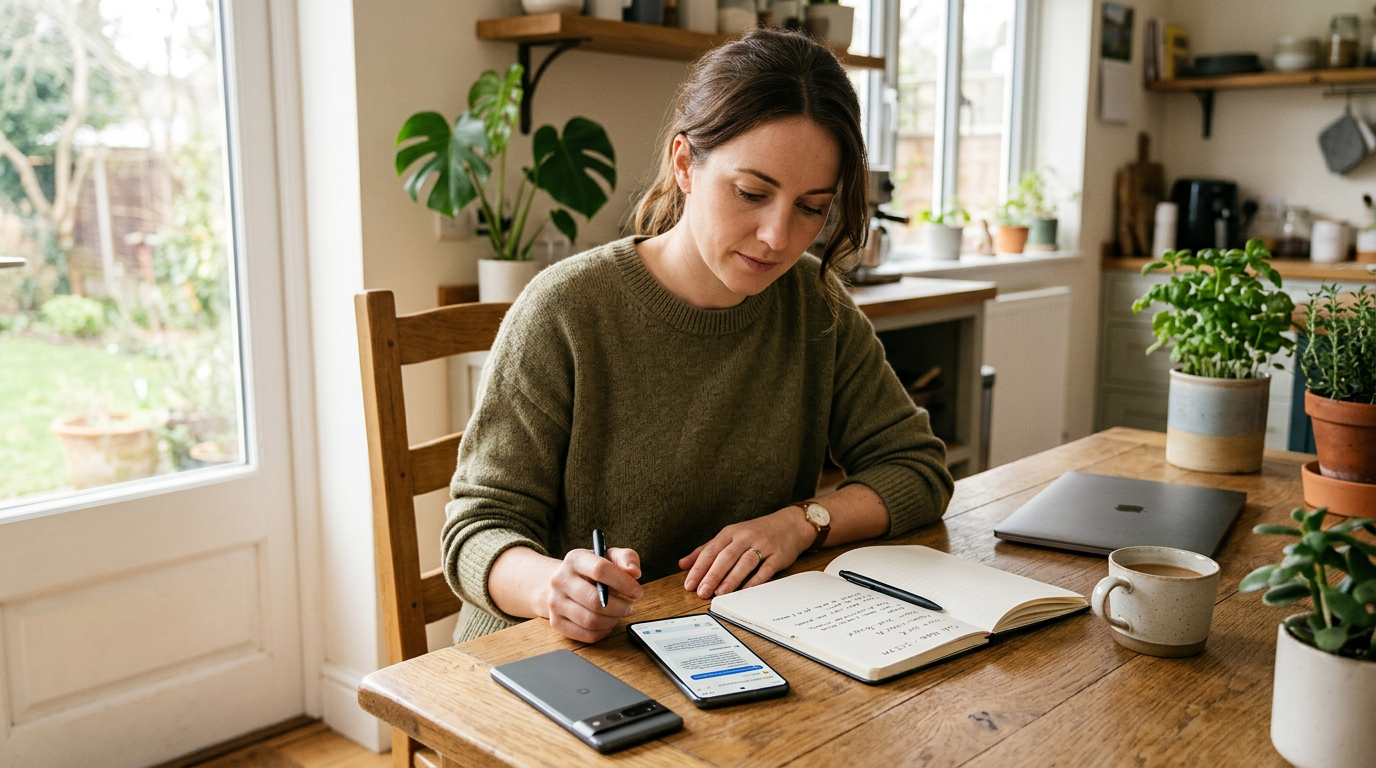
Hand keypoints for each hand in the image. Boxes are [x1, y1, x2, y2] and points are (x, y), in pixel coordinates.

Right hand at [541, 547, 642, 642]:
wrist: (561, 583)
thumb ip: (626, 558)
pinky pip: (587, 635)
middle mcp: (560, 580)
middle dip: (620, 607)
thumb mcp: (609, 556)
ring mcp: (555, 603)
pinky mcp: (556, 622)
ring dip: (613, 620)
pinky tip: (607, 622)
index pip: (600, 569)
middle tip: (628, 606)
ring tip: (618, 613)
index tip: (637, 592)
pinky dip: (603, 631)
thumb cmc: (591, 571)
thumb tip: (634, 572)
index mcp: (575, 559)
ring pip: (591, 621)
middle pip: (595, 601)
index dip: (623, 583)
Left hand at [678, 508, 813, 598]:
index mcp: (730, 532)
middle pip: (726, 557)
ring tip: (720, 593)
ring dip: (731, 578)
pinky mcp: (778, 555)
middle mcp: (745, 536)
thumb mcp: (729, 536)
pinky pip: (766, 569)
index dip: (699, 568)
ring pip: (744, 562)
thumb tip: (683, 564)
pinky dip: (755, 580)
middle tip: (702, 592)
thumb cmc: (756, 532)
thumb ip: (706, 549)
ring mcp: (763, 545)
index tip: (689, 584)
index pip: (711, 550)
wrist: (790, 524)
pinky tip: (745, 590)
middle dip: (712, 575)